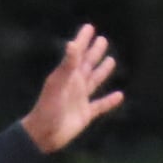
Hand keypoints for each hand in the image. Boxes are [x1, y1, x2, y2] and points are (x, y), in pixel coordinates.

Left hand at [20, 25, 123, 153]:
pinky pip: (100, 105)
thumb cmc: (47, 109)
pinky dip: (109, 101)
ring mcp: (80, 99)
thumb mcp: (58, 84)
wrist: (42, 135)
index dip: (83, 40)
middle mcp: (74, 85)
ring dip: (102, 71)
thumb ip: (67, 65)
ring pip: (94, 81)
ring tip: (111, 61)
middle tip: (102, 39)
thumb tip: (72, 44)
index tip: (89, 27)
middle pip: (87, 64)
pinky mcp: (85, 114)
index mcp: (67, 75)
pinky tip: (119, 95)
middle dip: (94, 52)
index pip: (77, 53)